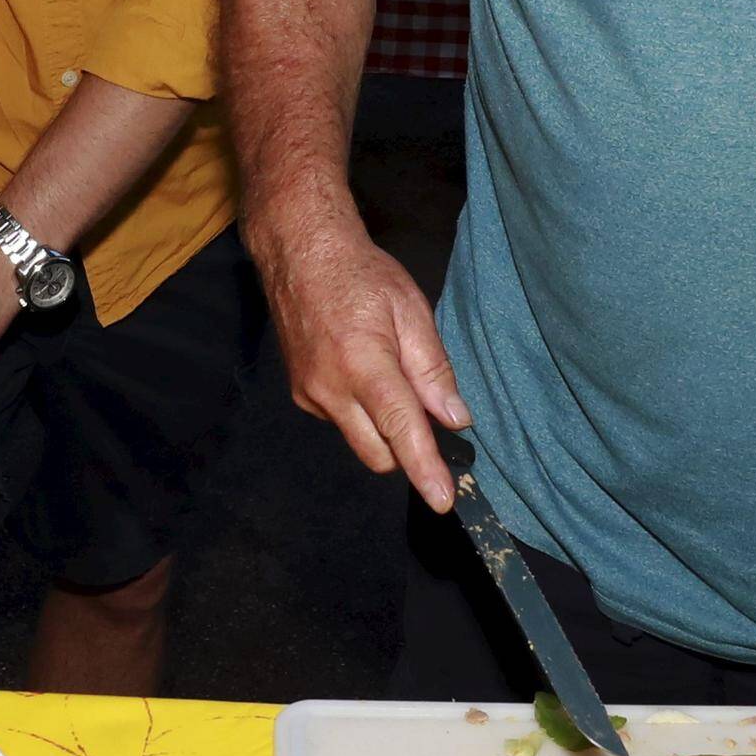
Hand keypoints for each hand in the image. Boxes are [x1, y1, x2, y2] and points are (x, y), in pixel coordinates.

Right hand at [252, 214, 468, 509]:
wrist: (299, 254)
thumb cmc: (361, 275)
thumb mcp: (411, 310)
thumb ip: (433, 369)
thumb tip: (455, 419)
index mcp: (364, 365)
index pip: (401, 430)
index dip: (425, 469)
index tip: (442, 500)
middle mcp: (331, 389)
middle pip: (379, 453)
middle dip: (407, 449)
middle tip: (426, 409)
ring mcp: (310, 396)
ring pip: (360, 439)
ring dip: (383, 427)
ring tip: (387, 373)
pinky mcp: (300, 395)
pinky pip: (341, 421)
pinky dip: (361, 411)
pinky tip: (360, 369)